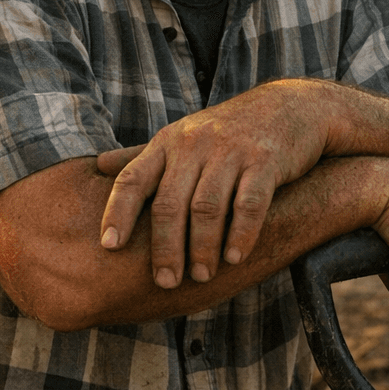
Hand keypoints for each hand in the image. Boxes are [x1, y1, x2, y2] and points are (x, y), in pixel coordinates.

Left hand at [96, 81, 331, 288]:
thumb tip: (96, 167)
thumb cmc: (230, 130)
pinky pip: (249, 204)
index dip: (117, 213)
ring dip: (202, 248)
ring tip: (201, 276)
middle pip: (170, 202)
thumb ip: (144, 155)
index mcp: (169, 142)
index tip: (108, 247)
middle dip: (165, 248)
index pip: (133, 179)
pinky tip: (234, 258)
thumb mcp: (184, 135)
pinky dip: (240, 235)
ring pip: (207, 207)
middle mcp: (195, 143)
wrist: (292, 107)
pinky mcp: (266, 160)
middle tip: (165, 282)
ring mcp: (231, 150)